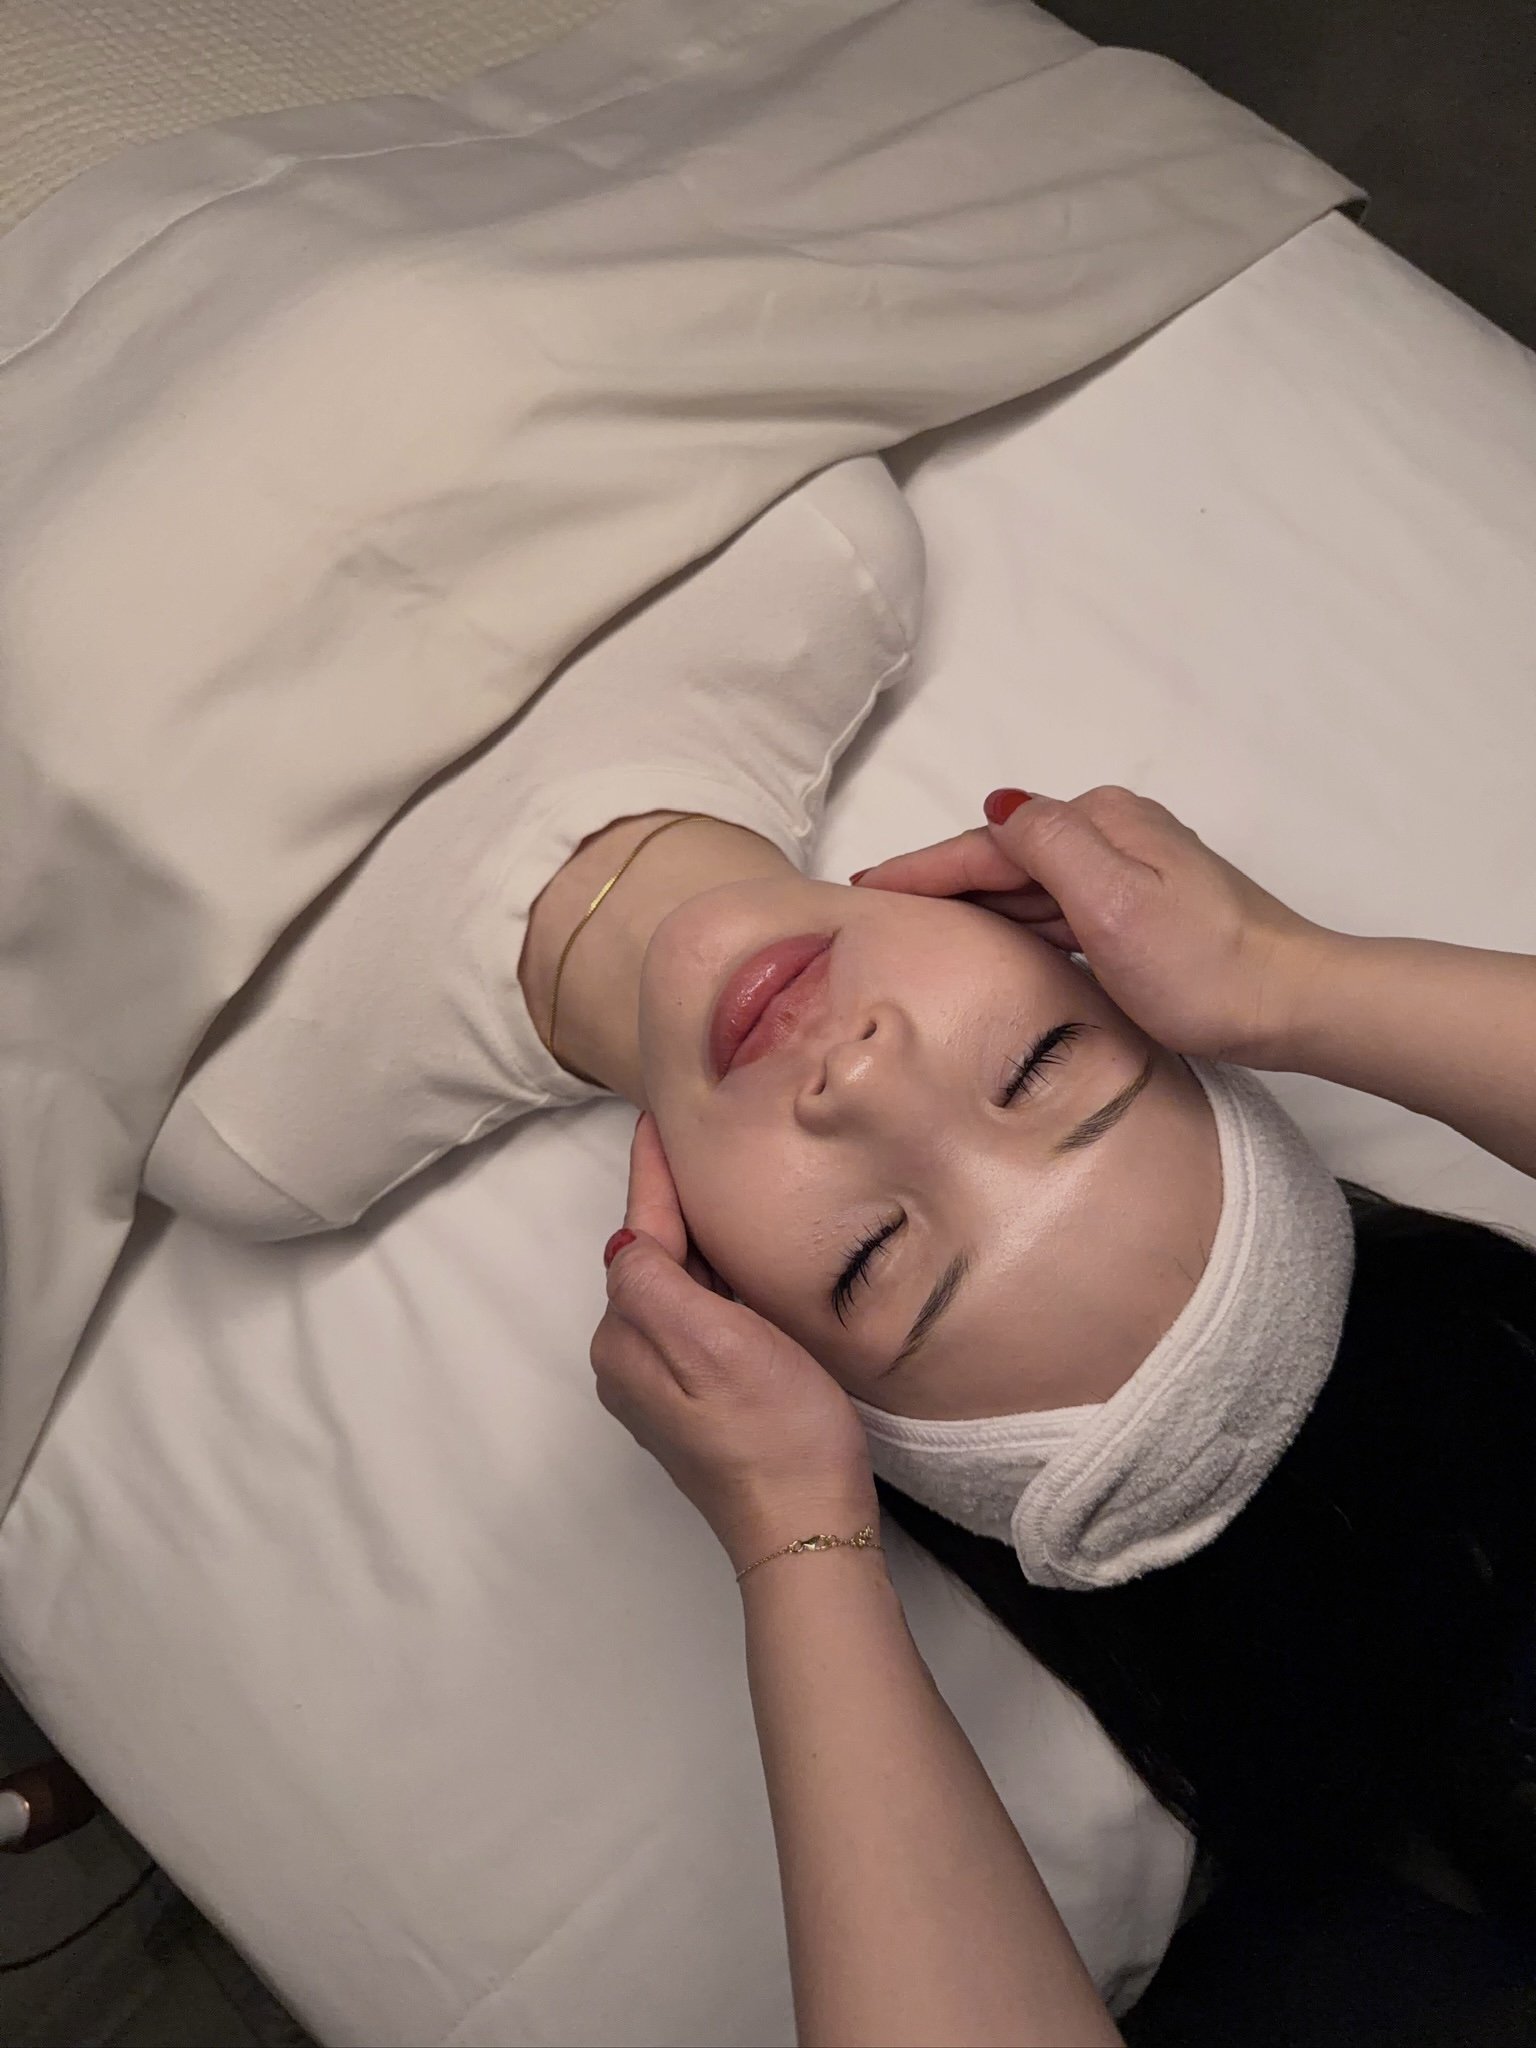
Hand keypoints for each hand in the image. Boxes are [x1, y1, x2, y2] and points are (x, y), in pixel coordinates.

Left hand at [590, 1114, 876, 1573]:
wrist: (808, 1526)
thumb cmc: (773, 1429)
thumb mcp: (712, 1340)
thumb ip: (656, 1283)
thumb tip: (626, 1239)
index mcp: (626, 1336)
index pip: (637, 1232)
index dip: (653, 1172)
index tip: (657, 1113)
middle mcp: (631, 1359)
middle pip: (652, 1257)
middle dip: (672, 1200)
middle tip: (701, 1135)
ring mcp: (662, 1385)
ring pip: (675, 1286)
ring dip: (694, 1238)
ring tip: (722, 1181)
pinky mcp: (699, 1402)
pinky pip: (697, 1317)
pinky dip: (713, 1279)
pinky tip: (740, 1262)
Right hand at [853, 785, 1329, 1064]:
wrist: (1291, 1004)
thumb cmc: (1204, 966)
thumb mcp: (1114, 901)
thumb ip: (1050, 846)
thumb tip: (1000, 807)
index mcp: (1102, 824)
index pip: (990, 841)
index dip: (924, 864)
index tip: (866, 885)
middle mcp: (1114, 836)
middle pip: (1006, 858)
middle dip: (940, 878)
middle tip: (874, 907)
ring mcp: (1131, 874)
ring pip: (1030, 885)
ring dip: (973, 899)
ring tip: (914, 923)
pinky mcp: (1143, 913)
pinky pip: (1056, 909)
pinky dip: (1014, 919)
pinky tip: (991, 938)